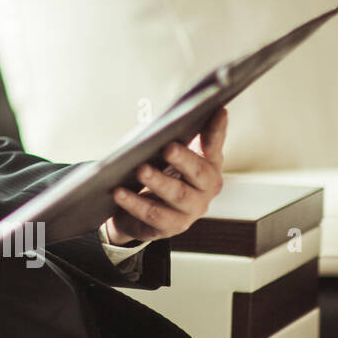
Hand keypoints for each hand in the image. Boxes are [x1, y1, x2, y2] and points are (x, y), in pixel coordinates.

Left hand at [102, 107, 226, 245]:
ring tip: (140, 170)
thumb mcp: (163, 154)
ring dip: (158, 182)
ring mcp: (192, 209)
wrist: (139, 213)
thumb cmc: (156, 174)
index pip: (214, 144)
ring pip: (177, 195)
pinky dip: (135, 202)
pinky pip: (153, 214)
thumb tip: (161, 122)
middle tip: (167, 147)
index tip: (217, 110)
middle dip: (183, 159)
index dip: (217, 129)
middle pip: (198, 172)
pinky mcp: (172, 226)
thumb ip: (168, 137)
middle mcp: (206, 188)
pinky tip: (119, 192)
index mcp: (208, 165)